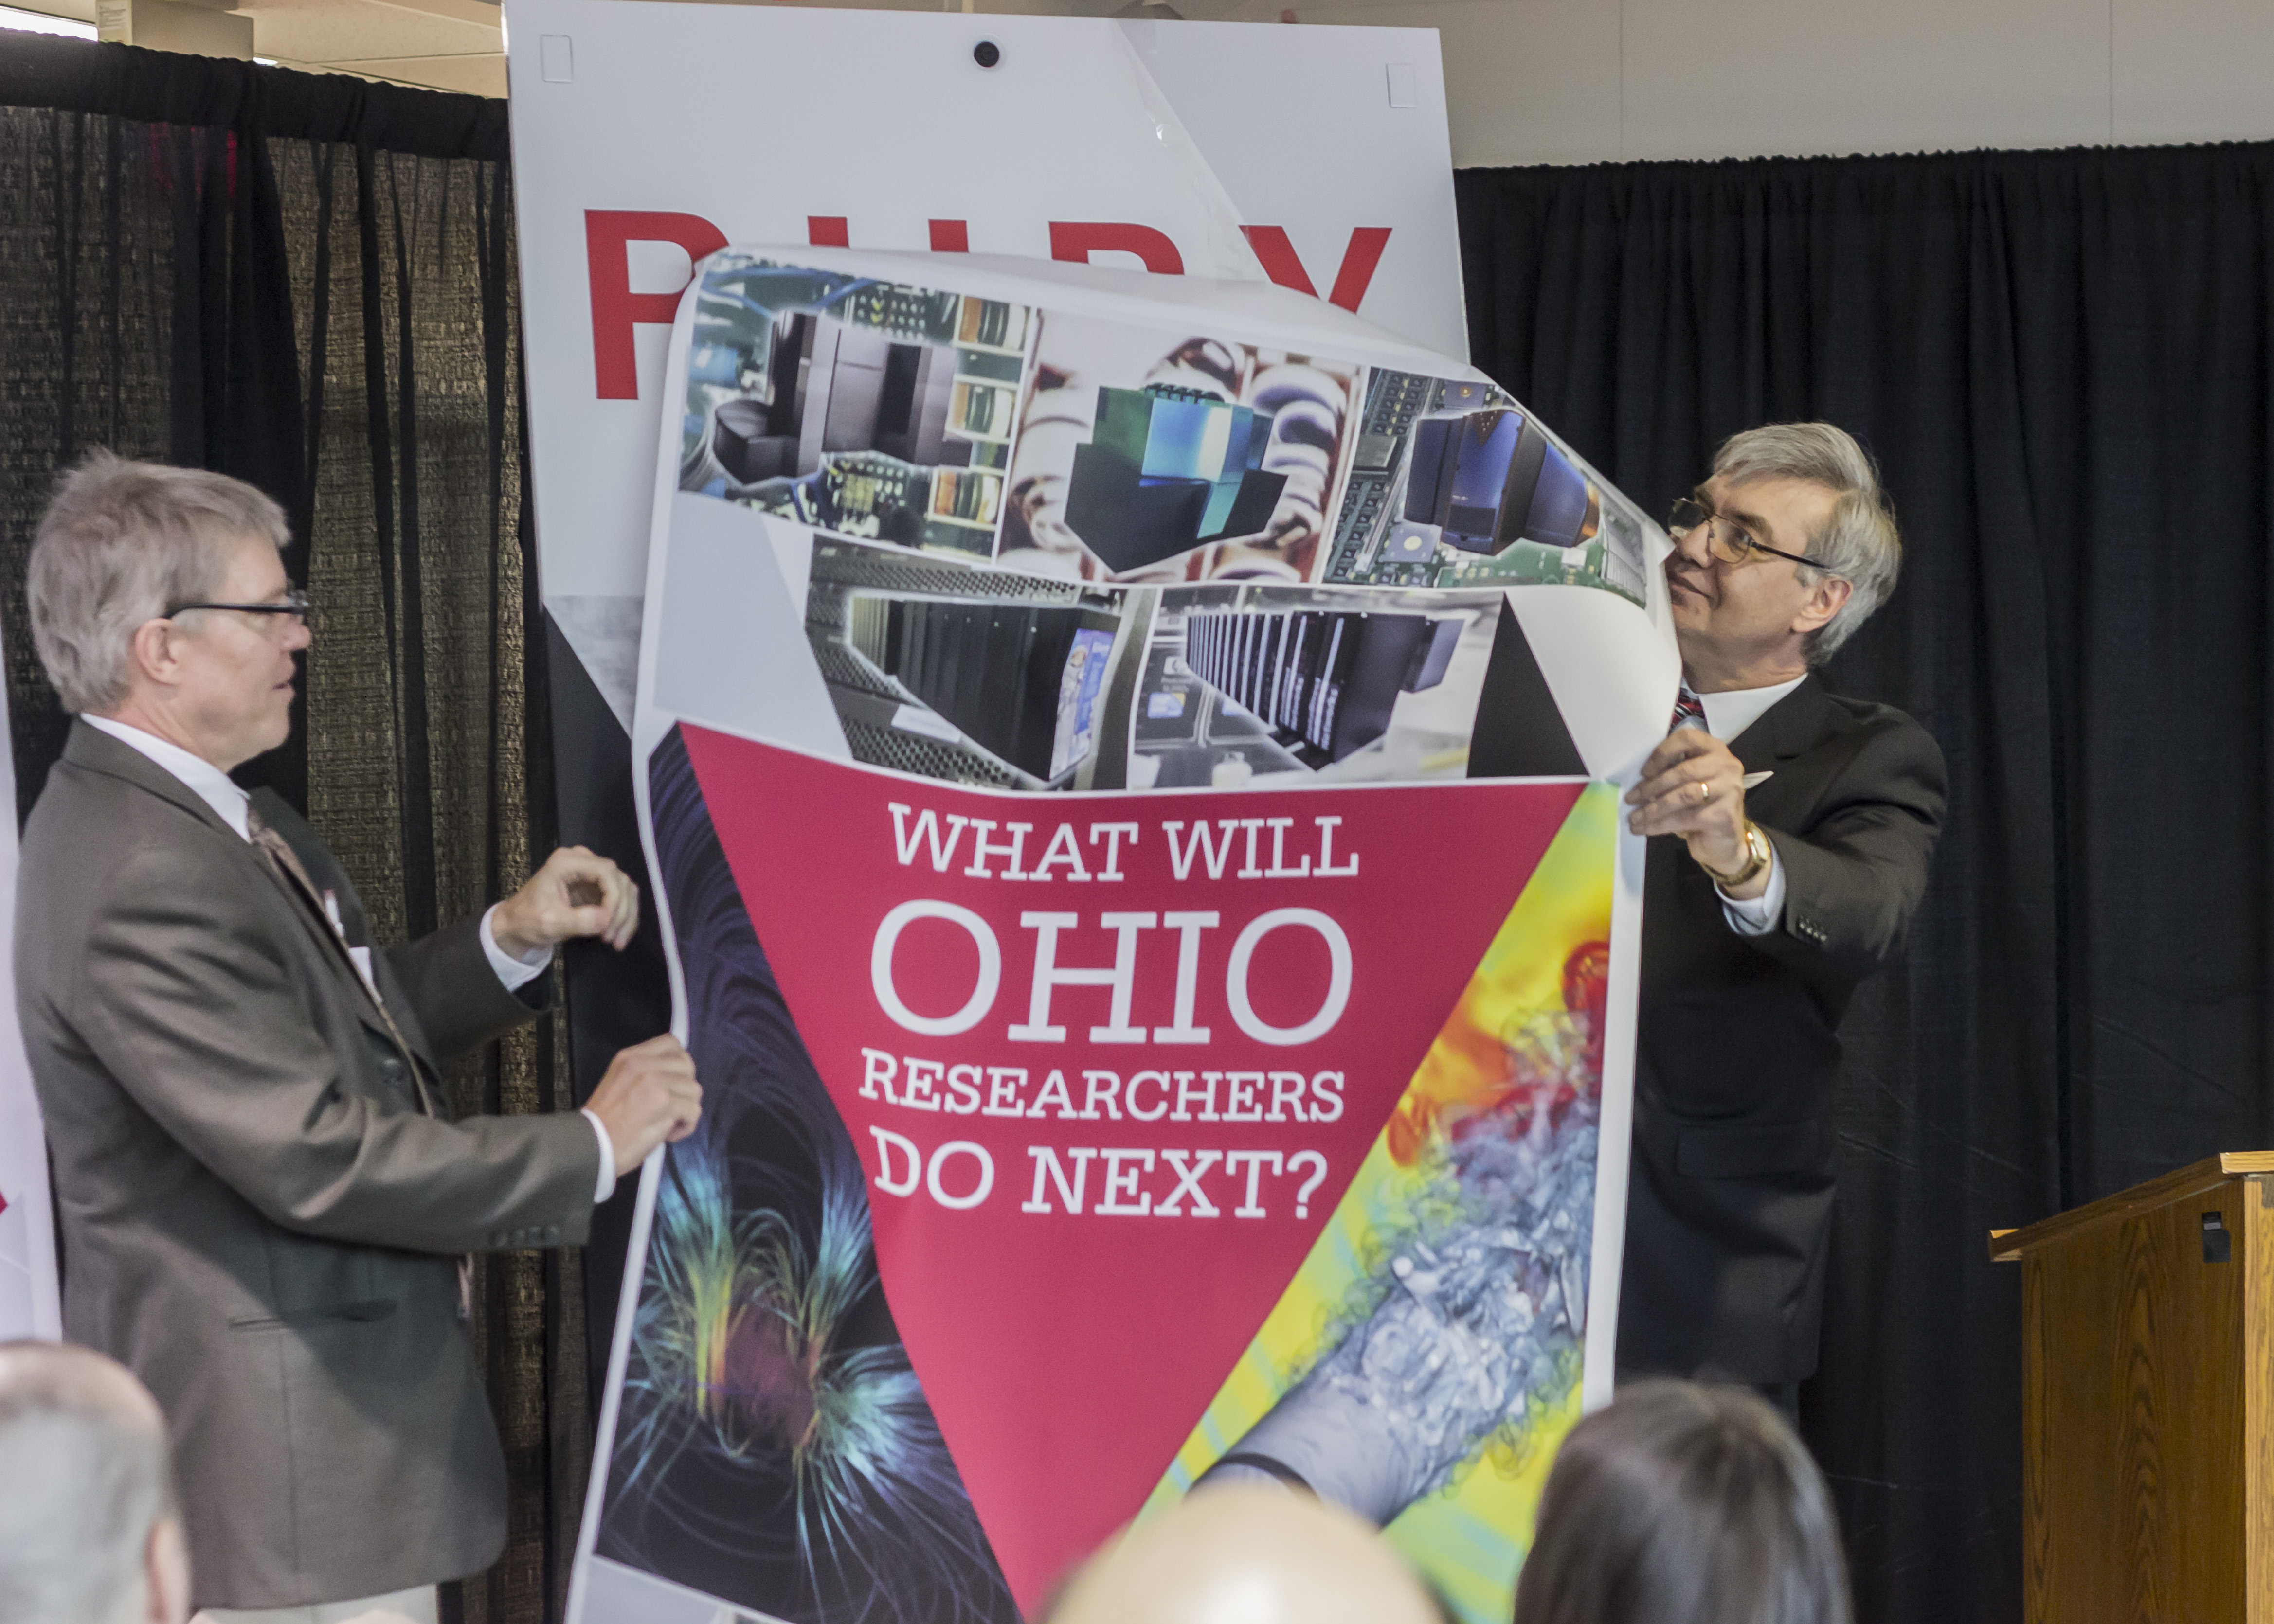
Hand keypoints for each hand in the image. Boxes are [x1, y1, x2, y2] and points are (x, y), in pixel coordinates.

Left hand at [492, 846, 638, 956]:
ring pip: (626, 889)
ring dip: (626, 916)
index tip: (607, 925)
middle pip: (619, 880)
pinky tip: (619, 935)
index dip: (614, 898)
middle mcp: (582, 860)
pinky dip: (624, 916)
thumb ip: (578, 920)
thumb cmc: (528, 921)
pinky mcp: (597, 885)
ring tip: (617, 941)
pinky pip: (621, 897)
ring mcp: (591, 872)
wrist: (518, 925)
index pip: (606, 871)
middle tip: (613, 939)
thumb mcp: (550, 923)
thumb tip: (607, 919)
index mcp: (567, 862)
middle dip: (621, 911)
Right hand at [585, 1034, 701, 1172]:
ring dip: (686, 1109)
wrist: (590, 1146)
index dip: (679, 1064)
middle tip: (669, 1106)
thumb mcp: (619, 1082)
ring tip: (667, 1123)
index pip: (671, 1044)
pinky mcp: (665, 1104)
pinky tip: (668, 1135)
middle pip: (688, 1066)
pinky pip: (694, 1110)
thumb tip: (676, 1076)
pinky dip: (686, 1126)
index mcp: (630, 1057)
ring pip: (694, 1089)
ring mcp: (655, 1082)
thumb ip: (646, 1072)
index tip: (671, 1083)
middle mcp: (643, 1064)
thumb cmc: (605, 1122)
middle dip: (684, 1088)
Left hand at [1625, 730, 1765, 895]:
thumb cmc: (1700, 807)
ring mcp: (1729, 790)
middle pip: (1683, 771)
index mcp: (1714, 749)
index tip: (1643, 772)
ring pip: (1683, 795)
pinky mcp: (1725, 816)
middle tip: (1631, 798)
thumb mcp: (1686, 783)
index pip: (1687, 739)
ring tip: (1634, 817)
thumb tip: (1638, 780)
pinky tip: (1645, 828)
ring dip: (1653, 808)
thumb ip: (1671, 772)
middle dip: (1652, 786)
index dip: (1662, 753)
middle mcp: (1726, 766)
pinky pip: (1686, 818)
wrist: (1724, 841)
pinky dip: (1660, 824)